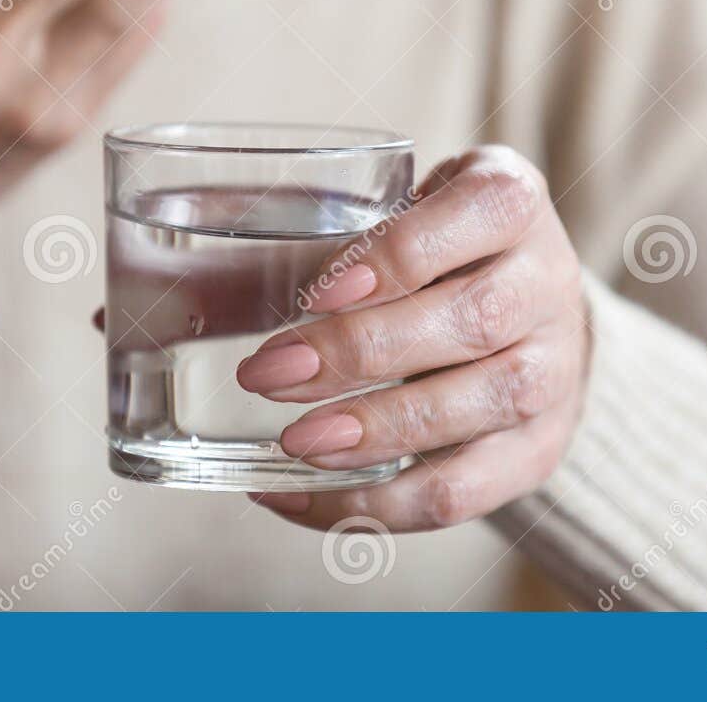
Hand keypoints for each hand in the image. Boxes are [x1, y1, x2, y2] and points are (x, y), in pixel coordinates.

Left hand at [237, 146, 590, 530]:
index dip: (390, 259)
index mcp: (509, 200)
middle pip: (468, 322)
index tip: (315, 292)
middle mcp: (547, 283)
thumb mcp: (390, 211)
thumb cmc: (431, 247)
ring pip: (475, 408)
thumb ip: (303, 242)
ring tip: (294, 443)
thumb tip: (152, 305)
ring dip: (376, 432)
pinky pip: (465, 491)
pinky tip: (305, 496)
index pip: (466, 222)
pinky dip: (380, 506)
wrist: (530, 304)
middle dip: (360, 353)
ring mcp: (555, 371)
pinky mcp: (537, 450)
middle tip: (269, 374)